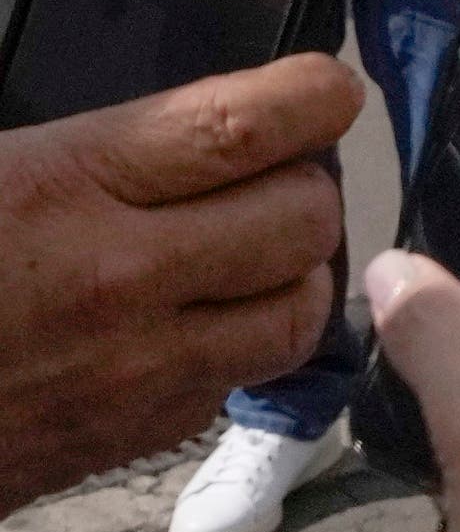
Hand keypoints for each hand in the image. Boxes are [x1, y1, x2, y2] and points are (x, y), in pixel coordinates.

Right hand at [0, 54, 356, 513]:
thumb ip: (78, 145)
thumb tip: (165, 123)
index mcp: (67, 187)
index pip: (254, 125)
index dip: (314, 96)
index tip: (321, 89)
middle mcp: (122, 279)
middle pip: (305, 220)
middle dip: (303, 186)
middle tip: (267, 175)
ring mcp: (131, 372)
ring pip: (296, 314)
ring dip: (290, 274)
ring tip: (246, 250)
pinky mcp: (123, 442)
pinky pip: (234, 384)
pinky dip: (239, 347)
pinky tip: (192, 323)